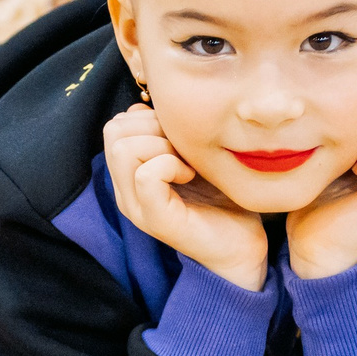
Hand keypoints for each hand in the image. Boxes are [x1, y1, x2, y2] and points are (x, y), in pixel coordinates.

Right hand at [103, 104, 269, 291]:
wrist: (242, 248)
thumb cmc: (222, 200)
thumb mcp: (192, 155)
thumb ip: (167, 134)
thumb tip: (147, 107)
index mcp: (129, 175)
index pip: (116, 125)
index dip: (149, 118)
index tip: (180, 137)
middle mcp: (125, 191)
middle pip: (114, 131)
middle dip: (153, 126)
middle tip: (183, 148)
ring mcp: (137, 207)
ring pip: (123, 149)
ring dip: (161, 144)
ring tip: (186, 162)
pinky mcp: (155, 220)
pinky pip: (146, 175)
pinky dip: (171, 164)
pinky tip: (190, 174)